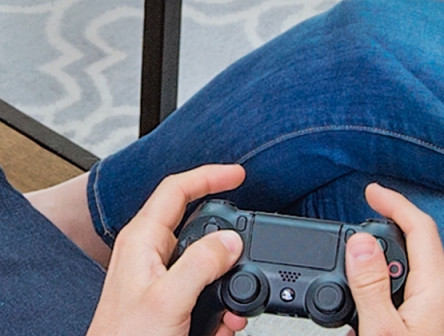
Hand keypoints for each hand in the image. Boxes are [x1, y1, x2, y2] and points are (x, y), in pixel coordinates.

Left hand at [86, 165, 247, 335]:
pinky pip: (202, 288)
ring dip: (226, 279)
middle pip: (196, 221)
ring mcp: (157, 277)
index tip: (238, 175)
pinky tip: (224, 322)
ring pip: (204, 260)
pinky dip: (220, 303)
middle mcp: (149, 253)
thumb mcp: (169, 300)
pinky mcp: (167, 301)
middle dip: (227, 237)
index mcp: (142, 240)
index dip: (209, 175)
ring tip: (237, 300)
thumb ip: (202, 263)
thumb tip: (231, 240)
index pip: (177, 188)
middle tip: (248, 241)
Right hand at [345, 183, 443, 335]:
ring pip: (424, 282)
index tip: (373, 192)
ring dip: (394, 285)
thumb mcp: (380, 332)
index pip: (420, 226)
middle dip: (387, 252)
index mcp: (440, 290)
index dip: (394, 203)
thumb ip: (370, 284)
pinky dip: (407, 306)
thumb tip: (362, 243)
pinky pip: (430, 306)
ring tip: (363, 313)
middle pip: (420, 252)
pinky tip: (389, 326)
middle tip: (355, 266)